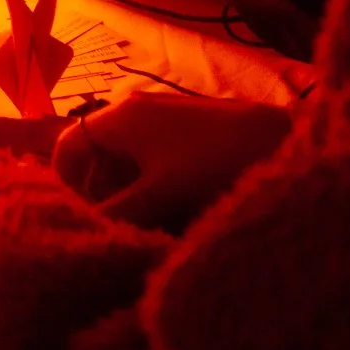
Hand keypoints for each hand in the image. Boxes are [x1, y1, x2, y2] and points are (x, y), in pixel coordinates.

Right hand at [52, 93, 292, 232]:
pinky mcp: (188, 135)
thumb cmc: (214, 163)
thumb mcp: (158, 196)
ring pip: (126, 167)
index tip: (88, 219)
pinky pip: (154, 165)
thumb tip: (79, 236)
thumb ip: (114, 215)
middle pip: (96, 161)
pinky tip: (181, 211)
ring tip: (160, 223)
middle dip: (106, 197)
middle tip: (130, 225)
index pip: (67, 148)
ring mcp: (163, 122)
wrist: (282, 143)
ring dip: (134, 198)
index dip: (67, 187)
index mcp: (120, 117)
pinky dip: (158, 190)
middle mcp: (136, 113)